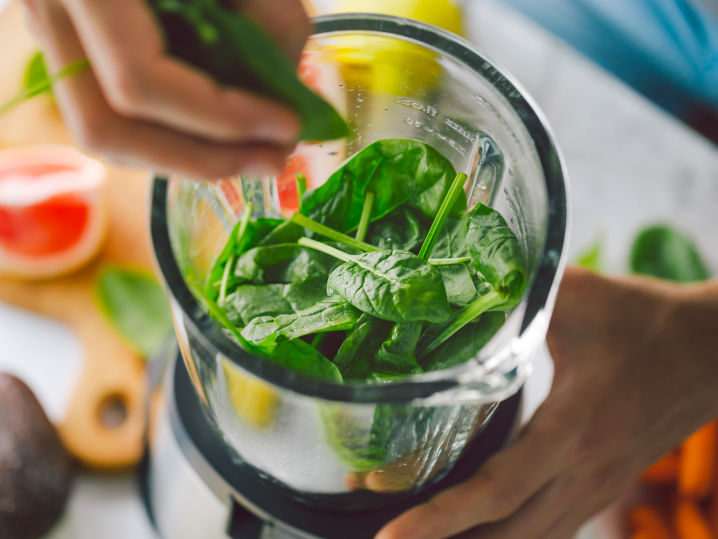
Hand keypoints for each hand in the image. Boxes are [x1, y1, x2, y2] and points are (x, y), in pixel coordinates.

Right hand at [22, 0, 309, 178]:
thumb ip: (271, 21)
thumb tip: (288, 103)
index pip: (140, 82)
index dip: (221, 119)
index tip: (288, 124)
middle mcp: (49, 13)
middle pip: (108, 130)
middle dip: (202, 159)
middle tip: (274, 159)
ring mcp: (54, 34)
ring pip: (104, 134)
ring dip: (188, 157)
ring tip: (258, 151)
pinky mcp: (73, 48)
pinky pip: (113, 114)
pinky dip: (173, 135)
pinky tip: (224, 132)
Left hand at [377, 267, 717, 538]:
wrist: (713, 351)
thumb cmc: (650, 323)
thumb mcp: (583, 297)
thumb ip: (521, 289)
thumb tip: (463, 277)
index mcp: (572, 429)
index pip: (497, 489)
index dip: (440, 517)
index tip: (390, 532)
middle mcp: (582, 474)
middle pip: (504, 535)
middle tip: (381, 536)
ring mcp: (595, 489)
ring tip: (418, 536)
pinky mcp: (601, 487)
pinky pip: (547, 531)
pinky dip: (505, 536)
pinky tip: (476, 528)